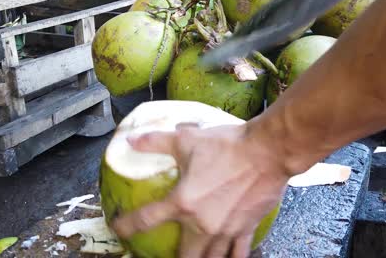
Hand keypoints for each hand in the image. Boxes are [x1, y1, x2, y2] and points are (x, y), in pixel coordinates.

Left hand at [111, 123, 289, 256]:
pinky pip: (238, 253)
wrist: (267, 151)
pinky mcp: (246, 228)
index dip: (127, 225)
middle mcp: (202, 223)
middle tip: (165, 256)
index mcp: (183, 202)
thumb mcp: (186, 139)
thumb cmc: (228, 145)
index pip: (147, 219)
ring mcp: (225, 229)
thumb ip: (156, 142)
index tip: (118, 228)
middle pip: (183, 256)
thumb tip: (131, 139)